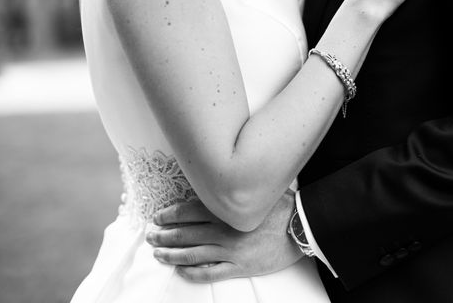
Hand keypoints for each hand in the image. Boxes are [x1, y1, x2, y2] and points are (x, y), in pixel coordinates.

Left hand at [147, 192, 302, 282]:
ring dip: (171, 254)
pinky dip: (192, 273)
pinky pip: (210, 272)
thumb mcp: (254, 189)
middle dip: (163, 235)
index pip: (188, 211)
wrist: (301, 227)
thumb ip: (233, 187)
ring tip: (157, 253)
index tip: (157, 216)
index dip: (169, 215)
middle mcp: (224, 230)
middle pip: (185, 233)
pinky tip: (181, 271)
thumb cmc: (280, 205)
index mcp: (226, 209)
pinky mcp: (240, 267)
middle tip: (150, 235)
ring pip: (192, 254)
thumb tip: (213, 178)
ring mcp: (231, 251)